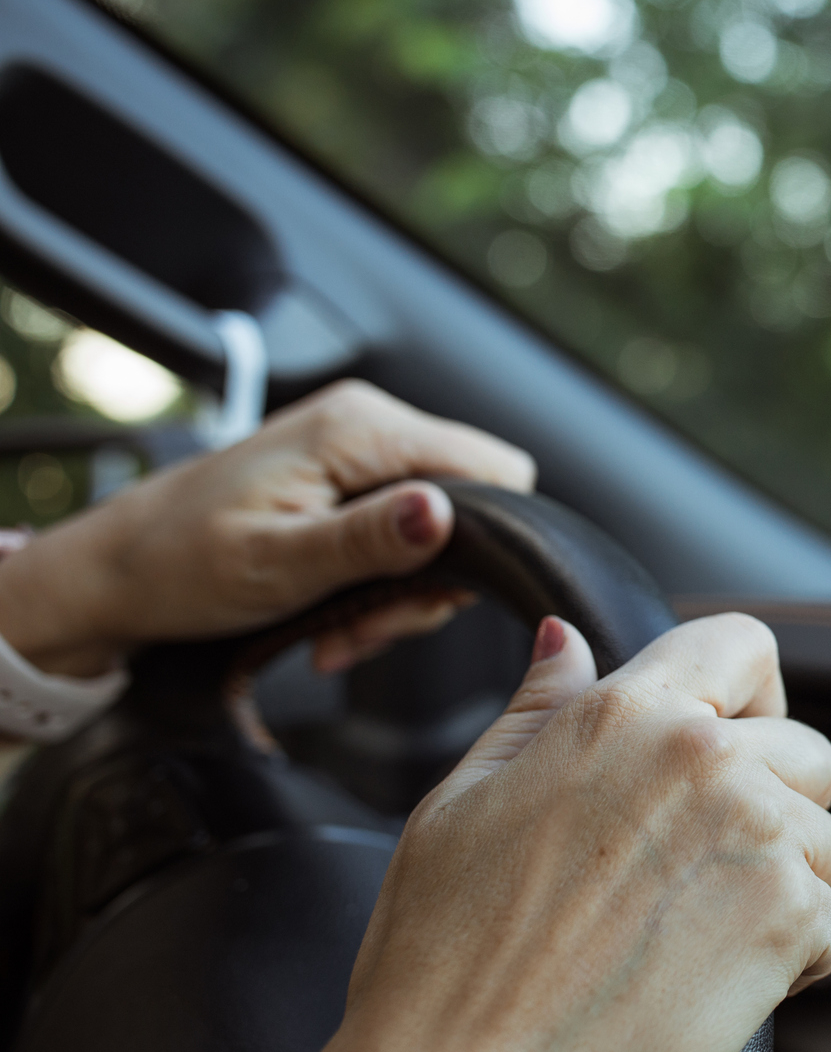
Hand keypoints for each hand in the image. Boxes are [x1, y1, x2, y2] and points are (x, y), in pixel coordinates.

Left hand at [0, 379, 534, 679]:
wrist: (113, 572)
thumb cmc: (177, 567)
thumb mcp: (276, 564)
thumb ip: (367, 539)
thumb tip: (441, 514)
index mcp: (359, 429)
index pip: (497, 470)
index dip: (484, 541)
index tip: (424, 598)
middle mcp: (367, 421)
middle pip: (473, 502)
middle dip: (432, 581)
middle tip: (371, 628)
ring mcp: (357, 447)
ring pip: (440, 525)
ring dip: (403, 592)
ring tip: (342, 630)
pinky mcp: (347, 475)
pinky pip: (403, 528)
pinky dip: (382, 581)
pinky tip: (336, 614)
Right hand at [241, 613, 830, 1051]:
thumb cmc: (443, 962)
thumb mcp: (461, 802)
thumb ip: (536, 711)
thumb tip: (567, 642)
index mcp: (626, 714)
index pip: (741, 645)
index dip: (748, 691)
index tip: (733, 738)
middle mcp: (705, 758)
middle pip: (807, 748)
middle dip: (774, 803)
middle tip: (697, 873)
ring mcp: (756, 834)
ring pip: (828, 838)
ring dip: (783, 883)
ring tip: (690, 935)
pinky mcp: (790, 915)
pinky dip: (790, 956)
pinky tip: (707, 980)